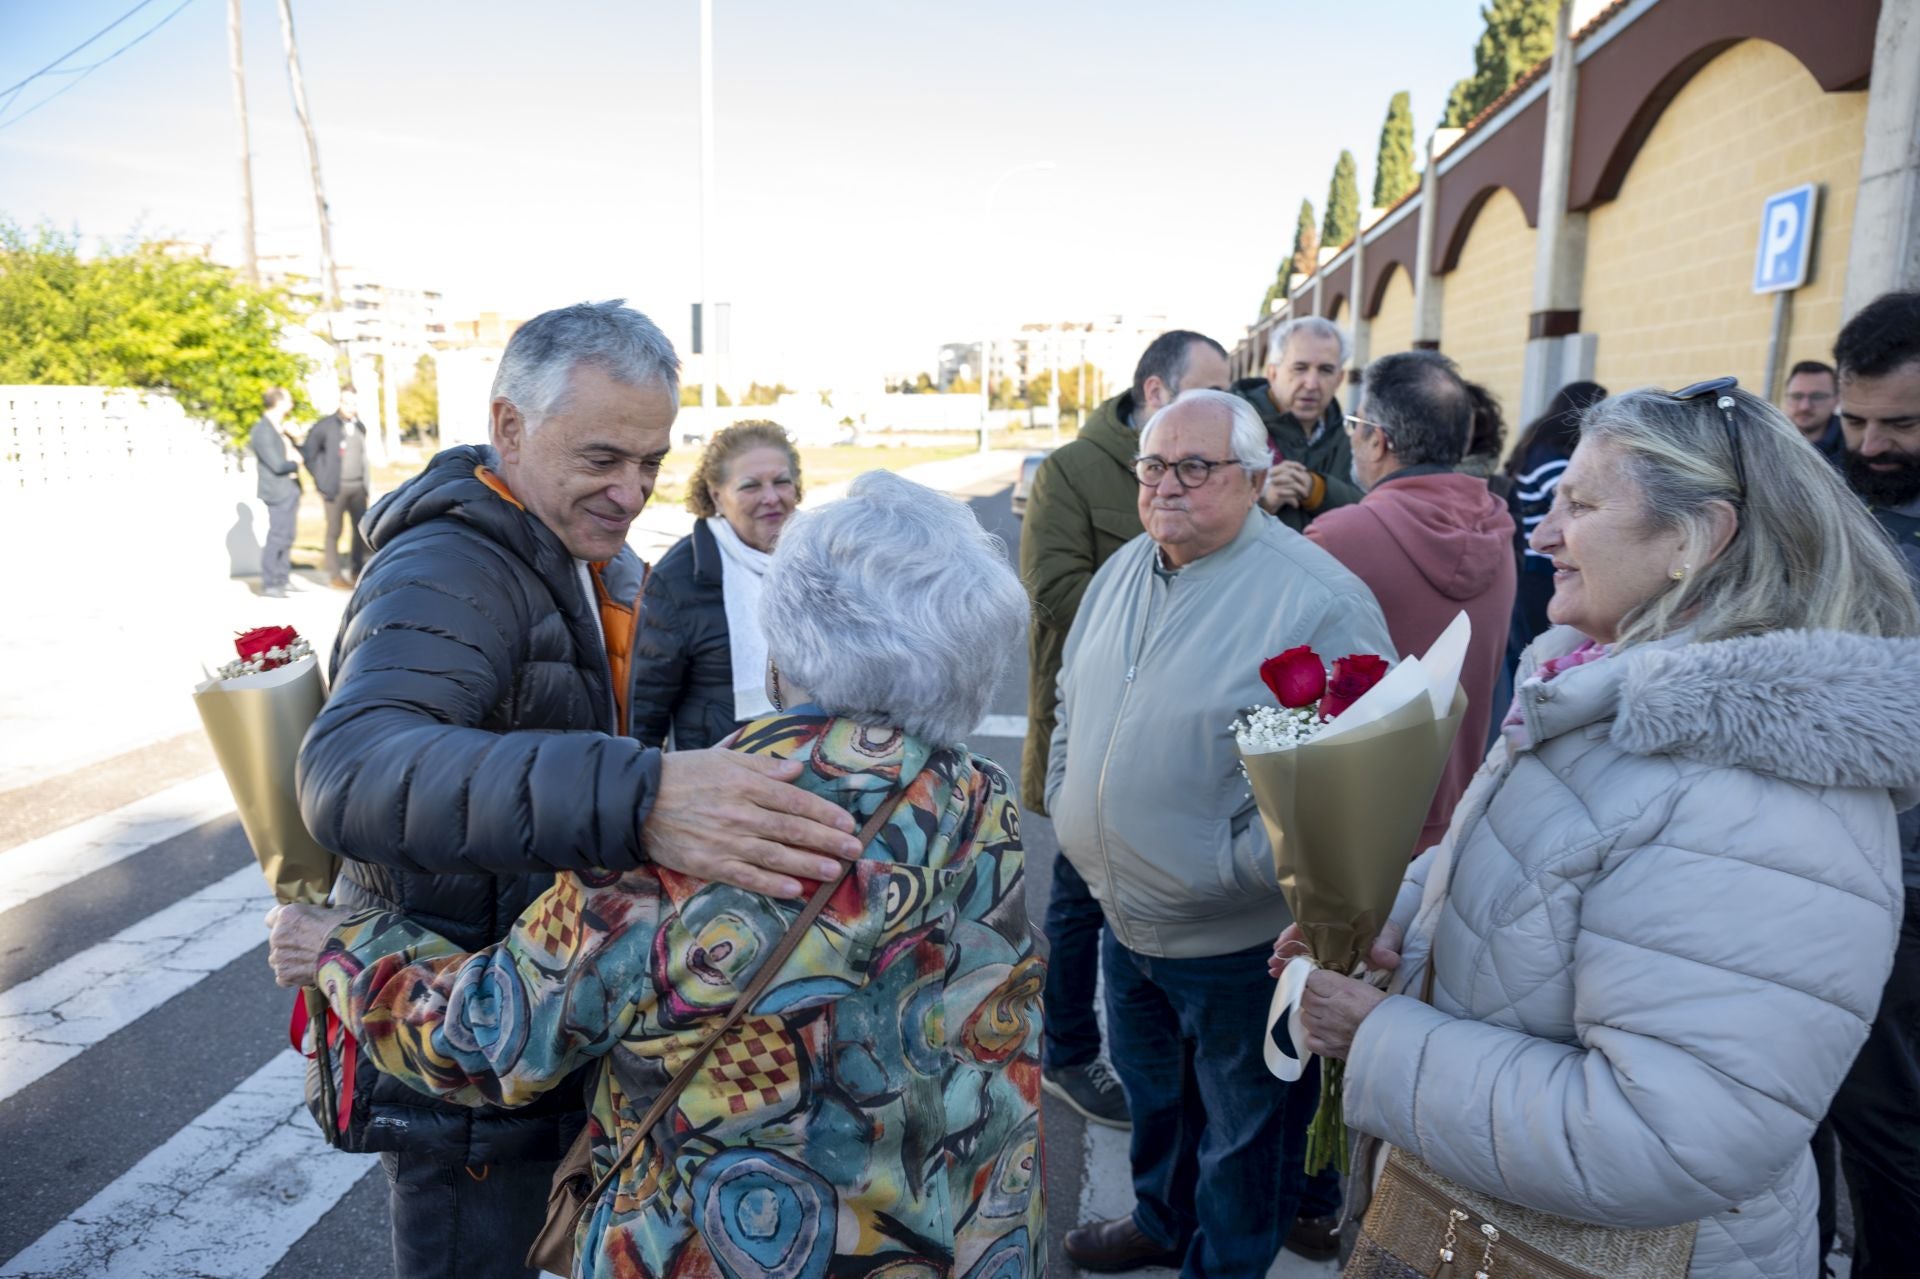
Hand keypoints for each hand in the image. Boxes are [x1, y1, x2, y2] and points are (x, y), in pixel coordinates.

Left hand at [265, 902, 351, 987]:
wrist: (353, 954)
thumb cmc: (348, 929)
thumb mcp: (334, 911)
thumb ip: (318, 915)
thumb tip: (324, 917)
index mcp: (287, 915)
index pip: (272, 918)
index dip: (286, 923)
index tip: (296, 927)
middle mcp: (278, 935)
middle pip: (277, 940)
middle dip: (291, 943)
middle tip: (311, 946)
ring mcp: (279, 957)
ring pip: (278, 959)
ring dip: (290, 960)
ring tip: (311, 961)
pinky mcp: (284, 975)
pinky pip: (283, 977)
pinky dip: (294, 976)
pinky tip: (310, 972)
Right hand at [645, 749, 862, 896]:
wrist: (638, 801)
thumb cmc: (683, 774)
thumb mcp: (723, 757)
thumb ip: (763, 765)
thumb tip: (797, 770)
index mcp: (745, 783)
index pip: (795, 801)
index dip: (824, 814)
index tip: (847, 824)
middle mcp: (740, 813)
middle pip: (792, 829)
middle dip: (827, 841)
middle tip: (854, 850)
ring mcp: (726, 841)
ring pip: (775, 855)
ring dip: (808, 865)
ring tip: (833, 871)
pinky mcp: (710, 864)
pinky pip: (747, 877)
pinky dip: (772, 885)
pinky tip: (794, 890)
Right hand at [1261, 461, 1311, 510]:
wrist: (1260, 508)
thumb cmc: (1270, 496)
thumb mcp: (1277, 484)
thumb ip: (1284, 477)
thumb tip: (1300, 472)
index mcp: (1271, 473)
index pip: (1285, 464)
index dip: (1296, 465)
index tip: (1304, 469)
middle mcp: (1272, 478)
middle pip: (1291, 473)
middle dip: (1301, 479)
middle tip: (1306, 487)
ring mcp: (1273, 487)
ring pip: (1293, 485)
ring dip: (1301, 491)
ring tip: (1304, 497)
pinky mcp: (1274, 497)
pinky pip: (1289, 497)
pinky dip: (1294, 502)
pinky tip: (1296, 505)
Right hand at [1268, 920, 1401, 977]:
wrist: (1393, 940)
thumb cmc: (1386, 932)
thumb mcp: (1388, 935)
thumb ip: (1385, 946)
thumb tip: (1387, 959)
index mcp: (1337, 922)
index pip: (1309, 924)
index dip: (1292, 934)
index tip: (1280, 946)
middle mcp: (1328, 933)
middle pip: (1300, 939)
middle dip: (1285, 951)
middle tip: (1273, 964)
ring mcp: (1328, 946)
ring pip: (1302, 951)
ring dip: (1287, 960)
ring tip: (1274, 972)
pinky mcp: (1331, 959)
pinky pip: (1310, 961)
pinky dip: (1298, 967)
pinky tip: (1287, 975)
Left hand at [1298, 967, 1387, 1059]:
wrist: (1399, 1043)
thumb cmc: (1389, 1013)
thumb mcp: (1368, 989)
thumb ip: (1344, 985)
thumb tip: (1330, 983)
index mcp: (1343, 990)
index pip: (1313, 978)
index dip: (1316, 979)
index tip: (1321, 982)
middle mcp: (1330, 1008)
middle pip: (1306, 997)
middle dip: (1313, 996)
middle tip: (1326, 999)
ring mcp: (1327, 1029)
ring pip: (1305, 1017)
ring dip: (1313, 1015)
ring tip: (1328, 1016)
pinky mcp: (1329, 1048)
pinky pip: (1310, 1040)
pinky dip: (1314, 1037)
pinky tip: (1325, 1034)